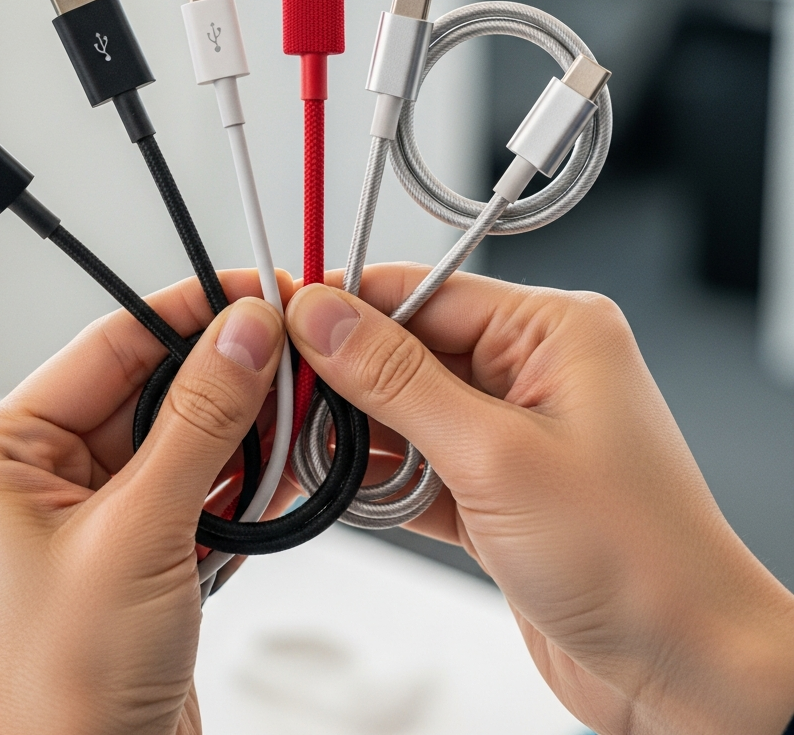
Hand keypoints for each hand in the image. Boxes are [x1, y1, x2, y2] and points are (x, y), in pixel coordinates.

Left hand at [0, 270, 287, 734]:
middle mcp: (39, 478)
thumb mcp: (139, 534)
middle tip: (290, 354)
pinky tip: (281, 470)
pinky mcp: (136, 547)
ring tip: (296, 414)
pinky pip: (194, 484)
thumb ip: (199, 423)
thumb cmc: (61, 694)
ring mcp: (91, 514)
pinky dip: (239, 479)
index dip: (185, 312)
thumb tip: (242, 335)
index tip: (253, 292)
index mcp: (1, 457)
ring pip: (180, 435)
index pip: (107, 347)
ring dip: (240, 430)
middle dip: (223, 375)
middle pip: (148, 388)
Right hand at [285, 265, 793, 734]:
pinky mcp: (492, 486)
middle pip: (406, 351)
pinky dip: (379, 480)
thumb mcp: (494, 455)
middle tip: (280, 399)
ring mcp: (510, 431)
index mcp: (551, 332)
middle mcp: (531, 371)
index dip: (345, 305)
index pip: (423, 292)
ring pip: (403, 410)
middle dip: (343, 380)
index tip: (279, 319)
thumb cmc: (635, 561)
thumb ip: (396, 381)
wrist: (684, 673)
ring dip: (355, 437)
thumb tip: (323, 317)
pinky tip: (343, 491)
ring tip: (305, 455)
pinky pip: (415, 462)